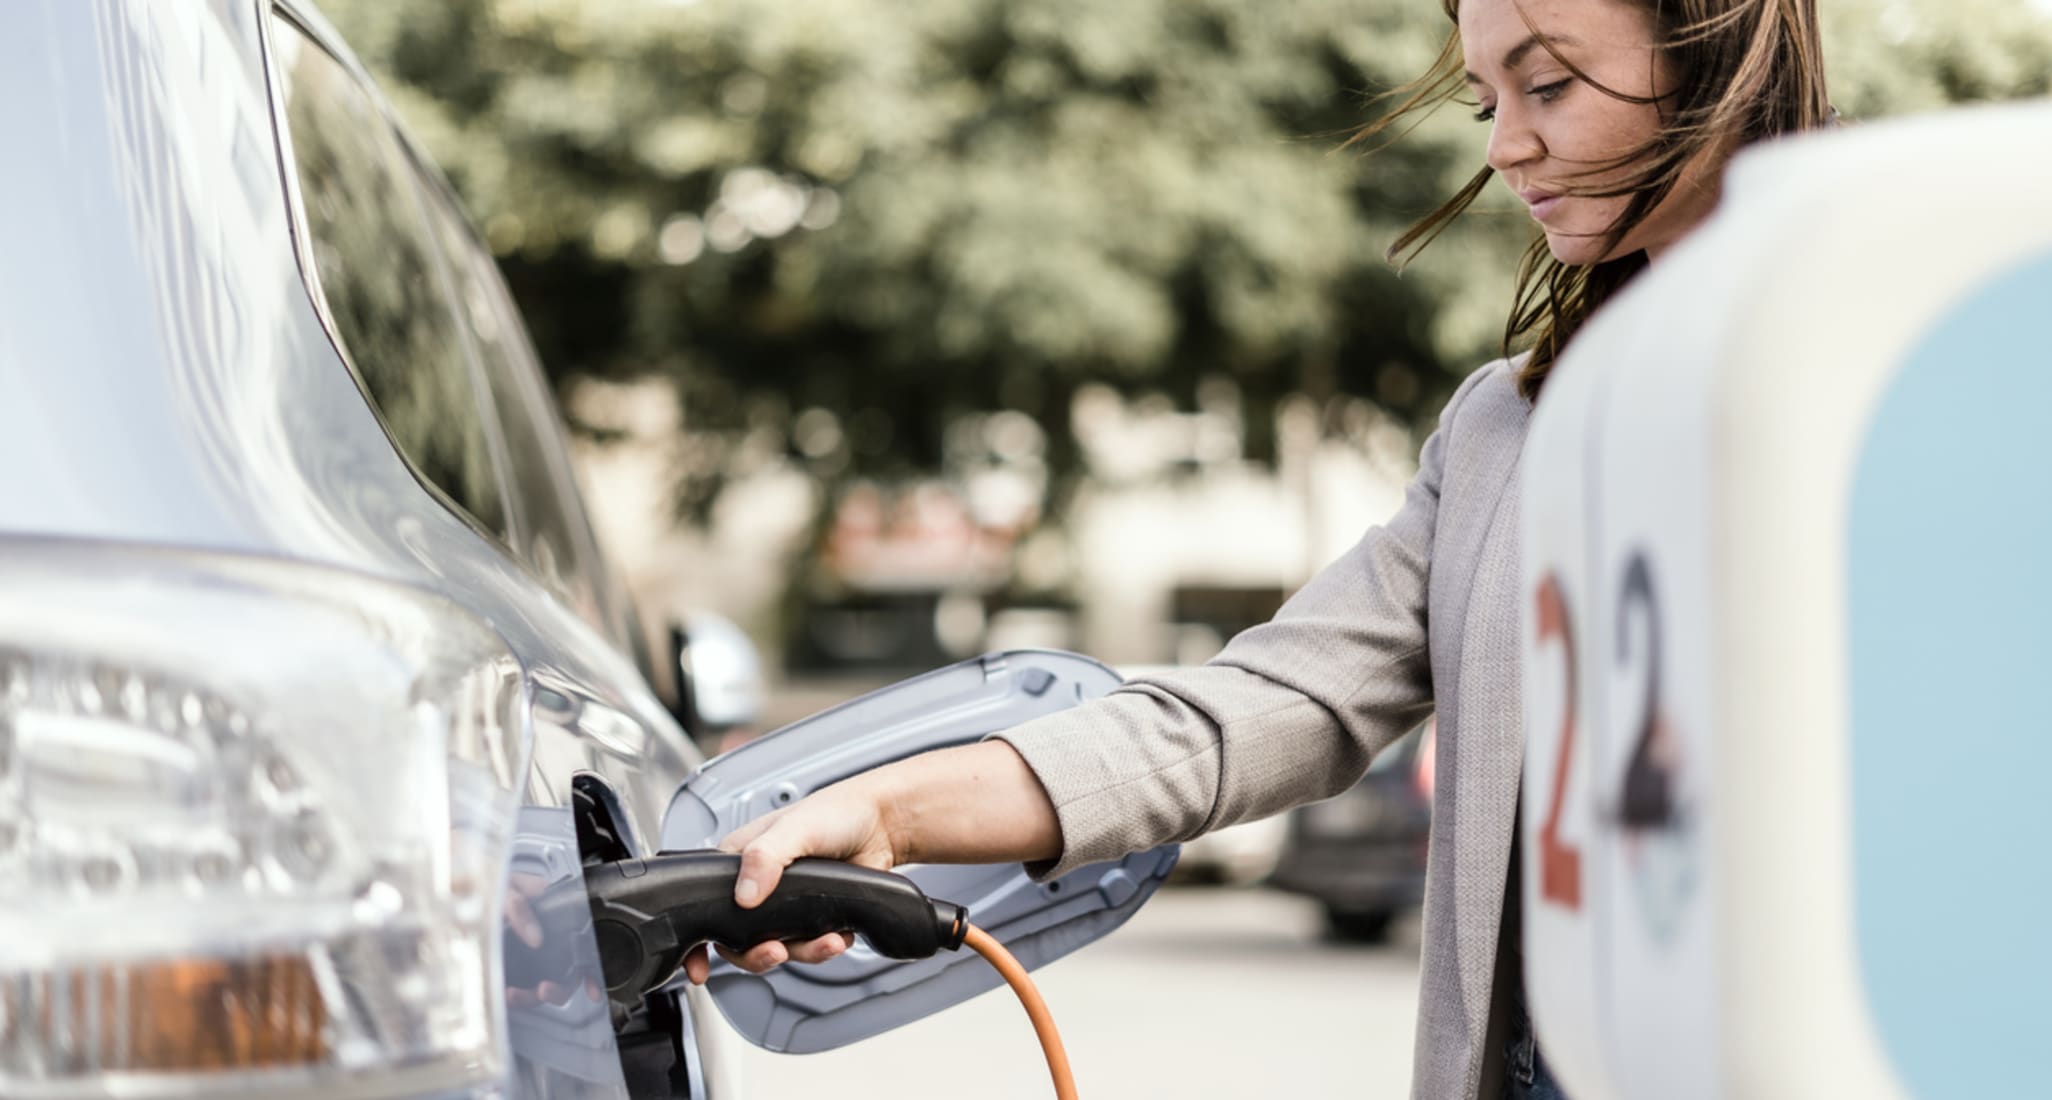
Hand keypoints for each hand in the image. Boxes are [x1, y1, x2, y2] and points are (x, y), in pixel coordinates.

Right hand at [680, 780, 899, 983]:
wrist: (881, 824)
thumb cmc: (835, 812)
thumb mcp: (795, 826)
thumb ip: (766, 856)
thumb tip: (745, 895)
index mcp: (740, 861)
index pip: (706, 904)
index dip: (698, 941)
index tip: (698, 968)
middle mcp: (759, 887)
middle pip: (739, 940)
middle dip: (756, 954)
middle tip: (775, 951)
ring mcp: (786, 906)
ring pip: (778, 947)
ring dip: (802, 952)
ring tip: (827, 942)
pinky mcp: (814, 918)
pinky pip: (811, 947)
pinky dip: (825, 947)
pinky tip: (840, 934)